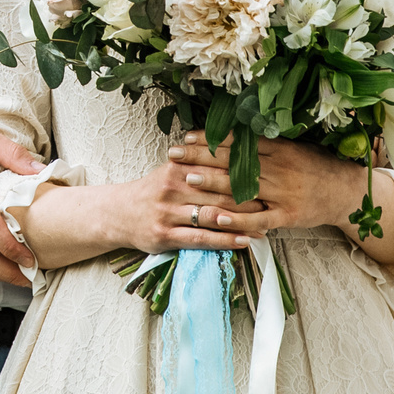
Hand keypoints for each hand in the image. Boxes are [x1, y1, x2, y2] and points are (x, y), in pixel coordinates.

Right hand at [95, 157, 269, 255]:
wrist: (118, 214)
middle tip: (275, 203)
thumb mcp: (170, 170)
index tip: (267, 178)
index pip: (217, 169)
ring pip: (213, 216)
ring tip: (266, 225)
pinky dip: (225, 240)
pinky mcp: (165, 235)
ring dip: (243, 221)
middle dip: (249, 199)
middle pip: (220, 192)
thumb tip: (232, 151)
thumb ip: (197, 162)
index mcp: (177, 168)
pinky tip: (244, 241)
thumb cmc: (152, 192)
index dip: (244, 174)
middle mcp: (173, 188)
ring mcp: (169, 213)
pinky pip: (201, 239)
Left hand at [169, 138, 368, 232]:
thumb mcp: (294, 148)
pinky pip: (258, 218)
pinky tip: (216, 218)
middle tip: (174, 154)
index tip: (186, 136)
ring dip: (214, 184)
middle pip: (234, 161)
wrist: (347, 192)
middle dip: (201, 157)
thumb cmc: (317, 167)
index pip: (237, 141)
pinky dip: (237, 219)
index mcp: (278, 148)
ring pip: (243, 188)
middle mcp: (279, 168)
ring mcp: (283, 193)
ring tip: (188, 180)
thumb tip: (234, 133)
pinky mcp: (287, 216)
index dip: (210, 139)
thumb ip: (267, 143)